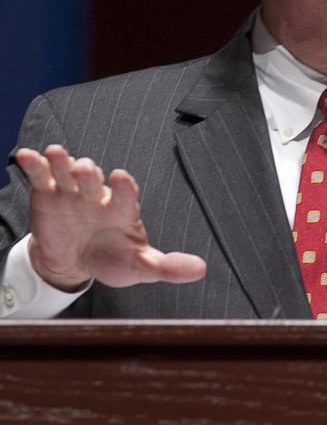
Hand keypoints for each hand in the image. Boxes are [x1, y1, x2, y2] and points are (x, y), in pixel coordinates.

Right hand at [15, 145, 206, 291]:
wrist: (76, 261)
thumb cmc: (113, 259)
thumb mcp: (140, 267)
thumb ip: (168, 267)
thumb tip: (200, 270)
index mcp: (123, 210)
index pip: (126, 194)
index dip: (123, 186)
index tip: (122, 178)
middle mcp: (98, 195)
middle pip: (94, 178)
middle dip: (89, 173)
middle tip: (84, 171)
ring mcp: (72, 192)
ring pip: (68, 170)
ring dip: (63, 162)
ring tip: (58, 155)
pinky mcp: (48, 193)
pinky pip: (41, 175)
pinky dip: (35, 164)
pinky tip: (28, 157)